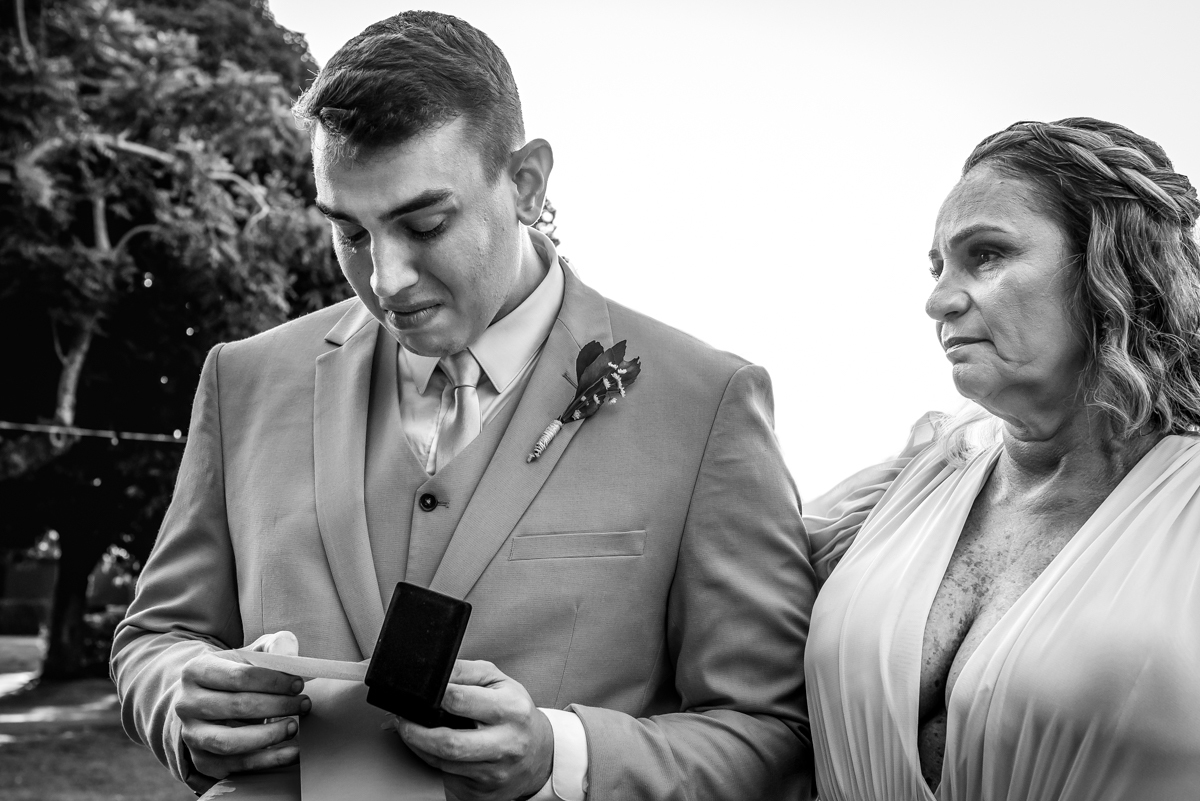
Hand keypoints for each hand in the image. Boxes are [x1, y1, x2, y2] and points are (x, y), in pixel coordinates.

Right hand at [175, 631, 310, 779]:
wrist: (206, 700)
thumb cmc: (235, 674)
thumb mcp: (251, 653)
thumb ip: (274, 647)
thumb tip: (291, 655)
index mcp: (196, 671)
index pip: (239, 676)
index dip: (273, 681)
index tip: (298, 684)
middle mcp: (187, 704)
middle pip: (237, 706)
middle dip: (277, 705)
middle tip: (303, 703)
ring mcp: (192, 735)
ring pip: (230, 742)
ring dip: (269, 736)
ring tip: (294, 726)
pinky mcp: (202, 761)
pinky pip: (237, 766)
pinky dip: (268, 761)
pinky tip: (292, 752)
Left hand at [390, 660, 553, 800]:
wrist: (540, 754)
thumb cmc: (515, 713)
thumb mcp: (499, 682)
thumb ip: (466, 672)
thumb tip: (435, 671)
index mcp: (511, 710)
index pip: (460, 700)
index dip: (433, 694)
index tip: (418, 692)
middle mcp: (506, 744)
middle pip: (449, 743)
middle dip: (415, 731)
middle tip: (402, 720)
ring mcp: (494, 773)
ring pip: (442, 764)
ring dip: (418, 746)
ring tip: (411, 731)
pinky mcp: (483, 793)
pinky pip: (446, 778)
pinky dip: (431, 762)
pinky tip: (429, 749)